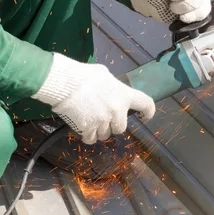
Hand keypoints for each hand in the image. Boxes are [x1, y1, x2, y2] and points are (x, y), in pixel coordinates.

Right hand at [32, 53, 155, 143]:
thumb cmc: (84, 75)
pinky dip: (87, 136)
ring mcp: (103, 121)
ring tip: (88, 119)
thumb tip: (112, 90)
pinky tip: (82, 127)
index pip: (146, 104)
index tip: (145, 116)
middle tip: (102, 117)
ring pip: (105, 135)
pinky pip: (91, 139)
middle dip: (112, 125)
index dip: (148, 111)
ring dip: (99, 130)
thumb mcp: (104, 75)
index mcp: (124, 95)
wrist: (65, 83)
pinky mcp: (89, 128)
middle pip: (120, 128)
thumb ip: (113, 86)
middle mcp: (117, 111)